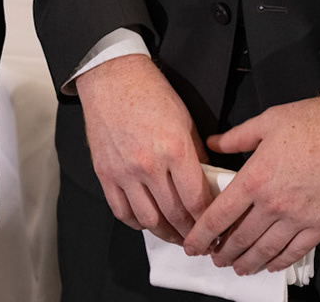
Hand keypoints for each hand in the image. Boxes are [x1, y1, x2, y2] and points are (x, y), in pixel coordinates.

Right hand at [74, 53, 213, 243]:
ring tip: (176, 236)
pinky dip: (137, 223)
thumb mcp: (185, 120)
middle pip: (174, 215)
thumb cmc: (149, 92)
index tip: (214, 228)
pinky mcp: (105, 174)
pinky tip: (147, 222)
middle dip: (190, 233)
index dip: (208, 220)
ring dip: (165, 234)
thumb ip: (196, 155)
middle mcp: (149, 164)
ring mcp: (124, 172)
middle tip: (199, 239)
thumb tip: (206, 182)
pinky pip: (122, 211)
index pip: (196, 199)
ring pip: (148, 220)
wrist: (113, 78)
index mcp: (174, 149)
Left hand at [183, 97, 319, 274]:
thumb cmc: (311, 122)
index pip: (219, 216)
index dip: (201, 235)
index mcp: (255, 179)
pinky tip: (271, 264)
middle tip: (215, 259)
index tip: (192, 245)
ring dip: (247, 262)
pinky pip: (295, 251)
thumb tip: (213, 143)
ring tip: (238, 267)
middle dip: (223, 253)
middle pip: (239, 239)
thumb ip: (236, 137)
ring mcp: (297, 218)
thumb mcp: (266, 122)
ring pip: (265, 250)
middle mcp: (273, 204)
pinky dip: (280, 261)